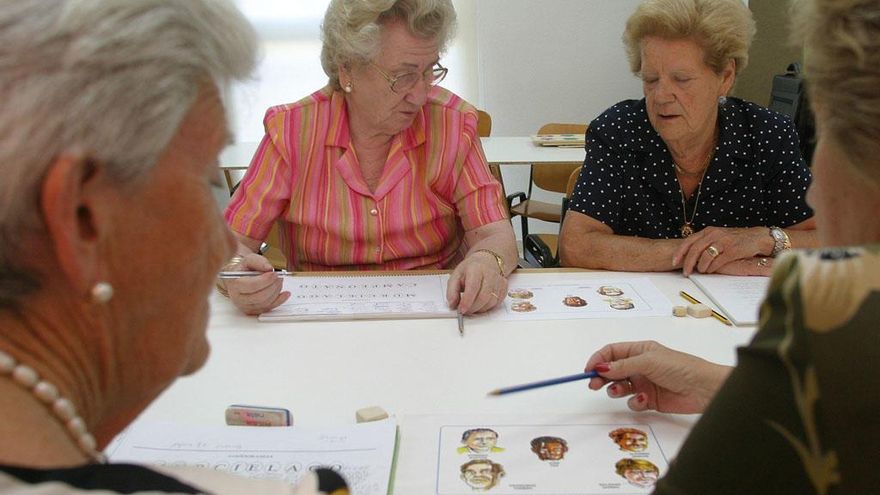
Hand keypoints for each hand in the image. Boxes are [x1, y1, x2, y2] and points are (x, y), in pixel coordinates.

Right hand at [225, 253, 289, 314]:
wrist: (239, 277)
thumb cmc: (244, 269)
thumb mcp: (249, 259)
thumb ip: (259, 262)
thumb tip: (269, 268)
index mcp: (234, 284)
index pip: (251, 286)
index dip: (265, 281)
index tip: (274, 274)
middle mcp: (238, 297)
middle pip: (259, 297)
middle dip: (273, 286)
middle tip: (279, 277)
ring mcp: (245, 306)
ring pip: (265, 303)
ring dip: (276, 292)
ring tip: (279, 281)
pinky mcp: (253, 311)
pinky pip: (268, 308)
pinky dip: (279, 301)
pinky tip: (285, 294)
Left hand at [446, 251, 507, 314]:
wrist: (487, 261)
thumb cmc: (470, 269)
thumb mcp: (456, 275)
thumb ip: (452, 290)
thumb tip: (452, 304)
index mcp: (476, 268)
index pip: (473, 287)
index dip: (467, 301)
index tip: (461, 310)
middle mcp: (490, 274)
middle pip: (484, 297)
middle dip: (473, 308)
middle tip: (465, 311)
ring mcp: (499, 281)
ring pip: (491, 302)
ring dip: (479, 309)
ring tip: (472, 306)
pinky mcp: (504, 288)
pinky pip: (497, 303)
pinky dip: (487, 307)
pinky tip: (481, 303)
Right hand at [584, 341, 730, 413]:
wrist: (703, 389)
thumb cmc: (679, 367)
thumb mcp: (648, 361)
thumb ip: (622, 366)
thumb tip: (600, 368)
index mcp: (639, 350)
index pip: (612, 352)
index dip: (598, 360)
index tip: (588, 370)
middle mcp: (639, 366)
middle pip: (612, 370)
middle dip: (602, 377)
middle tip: (594, 384)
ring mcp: (644, 383)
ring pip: (620, 387)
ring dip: (616, 390)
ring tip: (621, 391)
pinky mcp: (649, 400)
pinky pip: (633, 402)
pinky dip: (635, 402)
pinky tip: (644, 400)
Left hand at [673, 226, 772, 275]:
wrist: (756, 238)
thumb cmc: (734, 240)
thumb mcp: (717, 237)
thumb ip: (704, 243)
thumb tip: (689, 256)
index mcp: (708, 231)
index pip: (689, 241)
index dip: (680, 252)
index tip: (673, 262)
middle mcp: (714, 234)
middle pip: (695, 249)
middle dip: (688, 262)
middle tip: (685, 272)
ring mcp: (724, 242)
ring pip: (705, 255)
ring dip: (701, 266)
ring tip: (701, 271)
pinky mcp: (733, 250)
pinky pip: (718, 261)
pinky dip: (712, 267)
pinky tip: (710, 270)